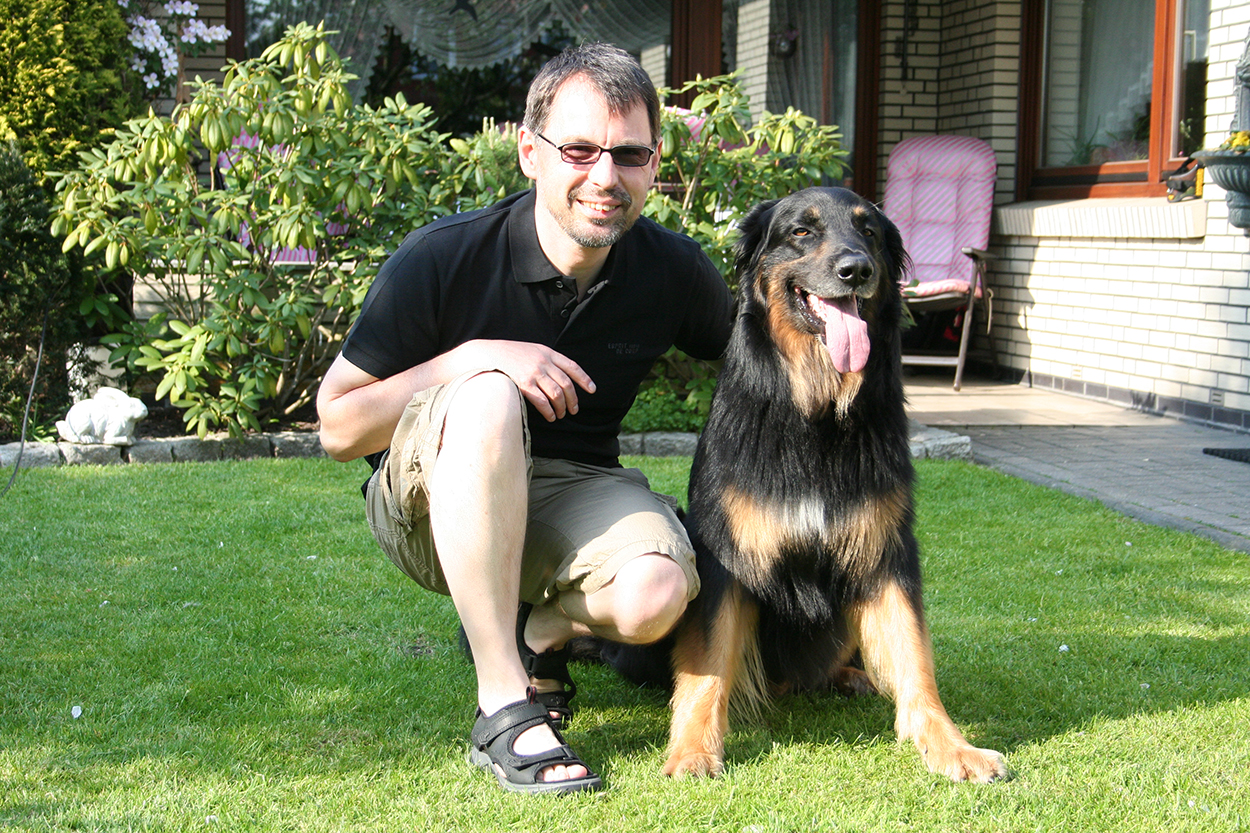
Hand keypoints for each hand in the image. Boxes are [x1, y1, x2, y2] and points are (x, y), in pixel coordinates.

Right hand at [458, 340, 595, 421]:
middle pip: (566, 384)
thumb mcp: (533, 350)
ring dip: (561, 407)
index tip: (592, 390)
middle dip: (573, 399)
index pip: (572, 366)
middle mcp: (544, 362)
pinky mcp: (524, 384)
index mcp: (548, 352)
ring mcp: (534, 373)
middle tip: (574, 410)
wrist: (489, 354)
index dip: (584, 379)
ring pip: (556, 394)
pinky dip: (549, 411)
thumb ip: (547, 360)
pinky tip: (550, 416)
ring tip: (561, 415)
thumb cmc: (511, 354)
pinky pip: (542, 401)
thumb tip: (560, 376)